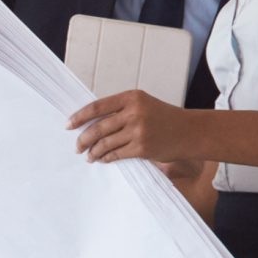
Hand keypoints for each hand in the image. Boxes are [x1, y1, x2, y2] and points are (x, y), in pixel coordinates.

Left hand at [70, 89, 195, 163]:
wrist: (189, 131)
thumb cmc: (164, 118)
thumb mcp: (143, 105)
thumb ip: (121, 110)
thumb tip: (91, 122)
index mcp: (131, 97)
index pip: (97, 106)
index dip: (80, 116)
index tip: (68, 125)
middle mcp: (134, 112)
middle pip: (98, 127)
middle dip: (83, 139)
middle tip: (76, 146)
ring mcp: (138, 130)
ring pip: (105, 143)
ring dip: (93, 151)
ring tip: (88, 156)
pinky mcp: (142, 148)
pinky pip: (116, 154)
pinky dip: (106, 158)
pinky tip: (101, 159)